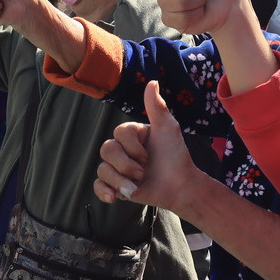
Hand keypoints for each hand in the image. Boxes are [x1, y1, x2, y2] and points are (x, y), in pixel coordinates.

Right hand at [95, 81, 200, 215]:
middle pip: (106, 150)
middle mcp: (123, 150)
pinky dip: (104, 192)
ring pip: (102, 169)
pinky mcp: (117, 186)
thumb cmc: (176, 156)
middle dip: (125, 164)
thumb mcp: (168, 129)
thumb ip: (157, 107)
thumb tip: (152, 81)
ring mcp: (118, 168)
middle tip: (142, 172)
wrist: (181, 188)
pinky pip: (98, 185)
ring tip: (135, 188)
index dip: (131, 147)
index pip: (118, 133)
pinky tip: (114, 198)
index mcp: (132, 134)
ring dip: (119, 180)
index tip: (148, 156)